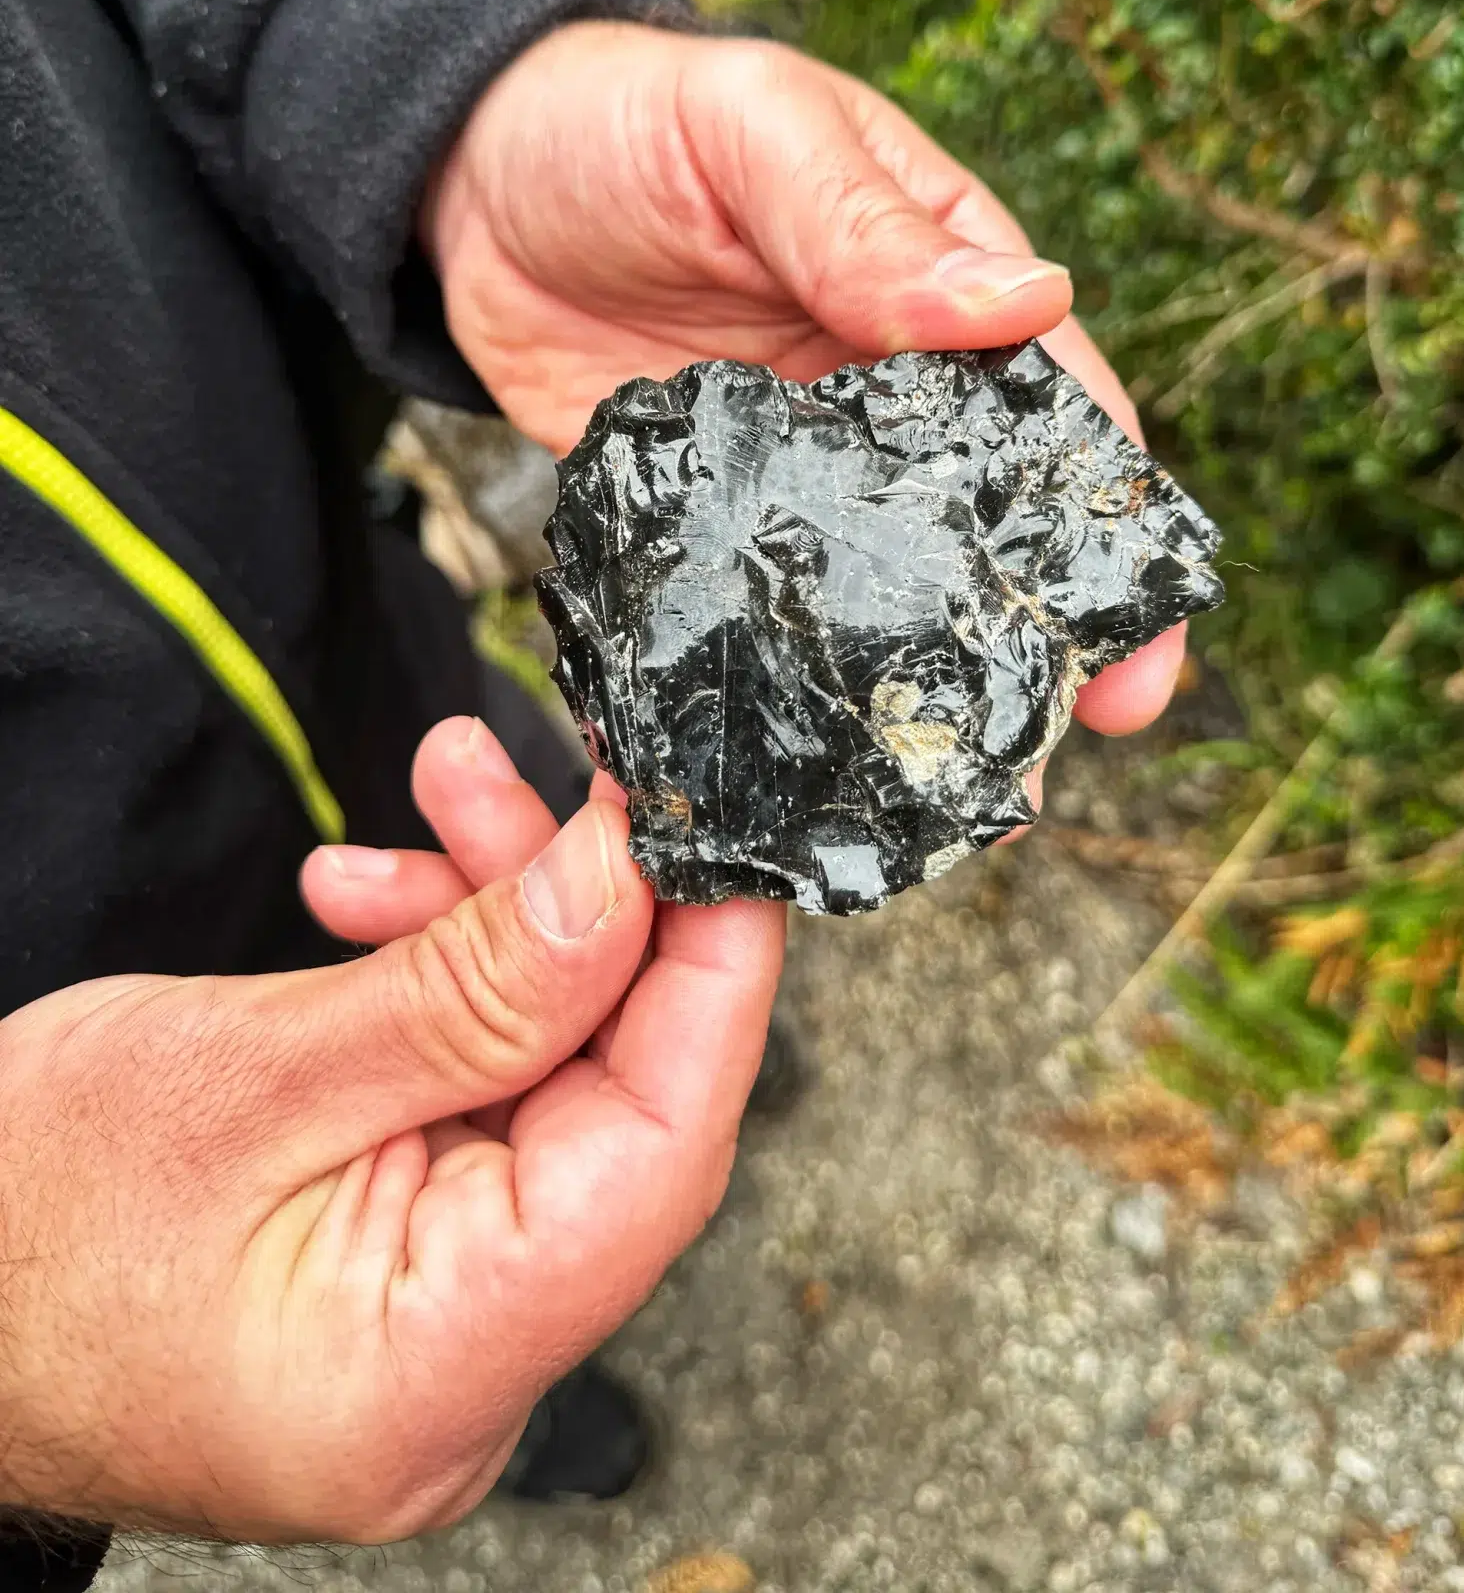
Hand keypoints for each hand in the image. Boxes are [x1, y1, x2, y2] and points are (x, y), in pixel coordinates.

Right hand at [0, 719, 781, 1542]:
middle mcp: (467, 1369)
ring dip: (503, 921)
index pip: (663, 1157)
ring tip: (434, 793)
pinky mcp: (413, 1251)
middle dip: (580, 910)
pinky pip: (482, 1094)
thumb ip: (463, 988)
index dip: (710, 971)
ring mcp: (444, 1314)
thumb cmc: (15, 1231)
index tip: (706, 824)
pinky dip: (448, 982)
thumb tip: (626, 880)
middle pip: (617, 1099)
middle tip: (526, 775)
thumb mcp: (237, 1076)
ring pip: (553, 1072)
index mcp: (431, 1372)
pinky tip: (371, 900)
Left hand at [423, 23, 1179, 735]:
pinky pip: (753, 608)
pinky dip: (778, 676)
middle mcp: (885, 397)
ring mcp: (795, 471)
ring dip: (909, 682)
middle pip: (985, 532)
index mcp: (940, 289)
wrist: (467, 172)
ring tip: (934, 791)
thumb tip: (1029, 298)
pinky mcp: (702, 520)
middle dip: (1027, 643)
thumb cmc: (631, 117)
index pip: (1059, 411)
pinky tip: (787, 752)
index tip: (1142, 639)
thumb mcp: (759, 136)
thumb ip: (869, 226)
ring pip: (880, 592)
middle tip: (1049, 755)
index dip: (1109, 525)